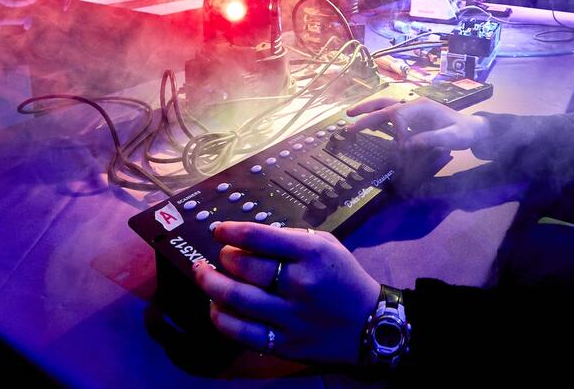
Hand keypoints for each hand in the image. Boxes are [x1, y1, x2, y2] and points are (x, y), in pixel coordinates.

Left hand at [192, 221, 380, 364]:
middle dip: (224, 257)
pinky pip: (240, 331)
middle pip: (243, 266)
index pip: (259, 237)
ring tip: (203, 274)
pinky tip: (215, 305)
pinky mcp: (284, 343)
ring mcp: (290, 316)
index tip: (218, 230)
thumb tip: (250, 236)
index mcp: (311, 254)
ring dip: (211, 283)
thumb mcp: (327, 245)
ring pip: (235, 298)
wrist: (371, 324)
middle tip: (221, 255)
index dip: (230, 231)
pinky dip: (220, 317)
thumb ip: (291, 238)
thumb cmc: (344, 278)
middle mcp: (299, 284)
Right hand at [347, 96, 490, 151]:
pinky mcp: (411, 117)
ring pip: (384, 106)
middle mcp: (413, 104)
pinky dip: (376, 118)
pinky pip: (390, 115)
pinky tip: (367, 125)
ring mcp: (411, 109)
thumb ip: (431, 139)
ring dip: (367, 110)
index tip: (402, 147)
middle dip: (366, 111)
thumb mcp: (452, 138)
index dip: (396, 130)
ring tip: (350, 117)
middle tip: (348, 120)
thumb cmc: (463, 133)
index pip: (398, 114)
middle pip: (385, 104)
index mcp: (422, 106)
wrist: (472, 129)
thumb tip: (407, 145)